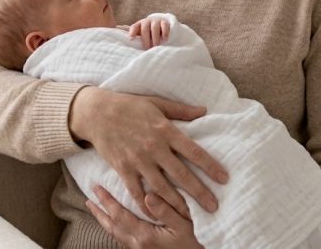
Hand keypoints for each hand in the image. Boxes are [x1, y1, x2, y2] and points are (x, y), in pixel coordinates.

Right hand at [69, 87, 228, 219]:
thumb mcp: (156, 102)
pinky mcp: (123, 168)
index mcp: (165, 130)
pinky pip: (136, 191)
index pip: (193, 151)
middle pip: (181, 174)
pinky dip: (146, 205)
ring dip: (177, 203)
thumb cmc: (129, 105)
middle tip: (214, 206)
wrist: (97, 113)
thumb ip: (181, 110)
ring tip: (191, 217)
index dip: (210, 165)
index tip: (224, 178)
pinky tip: (157, 215)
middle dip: (199, 192)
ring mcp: (138, 160)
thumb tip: (204, 110)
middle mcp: (153, 147)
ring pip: (161, 187)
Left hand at [86, 185, 202, 248]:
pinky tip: (118, 224)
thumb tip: (147, 195)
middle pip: (112, 227)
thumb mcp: (185, 225)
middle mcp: (138, 244)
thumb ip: (166, 210)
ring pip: (116, 234)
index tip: (96, 188)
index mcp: (144, 236)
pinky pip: (123, 239)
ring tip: (98, 210)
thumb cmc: (195, 244)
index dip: (106, 201)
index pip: (119, 216)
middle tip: (89, 199)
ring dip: (105, 221)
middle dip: (99, 212)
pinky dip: (116, 228)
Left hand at [129, 17, 170, 48]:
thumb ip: (134, 36)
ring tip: (156, 46)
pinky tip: (164, 39)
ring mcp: (156, 21)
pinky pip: (164, 26)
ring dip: (155, 37)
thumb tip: (123, 35)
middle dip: (146, 39)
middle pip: (145, 29)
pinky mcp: (165, 22)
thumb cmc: (149, 32)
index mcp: (139, 24)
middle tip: (148, 48)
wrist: (161, 25)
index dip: (132, 32)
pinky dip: (165, 32)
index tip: (131, 39)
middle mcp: (147, 21)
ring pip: (154, 27)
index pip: (134, 27)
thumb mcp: (141, 34)